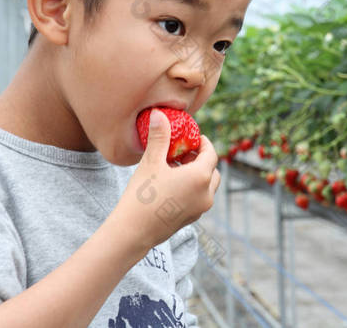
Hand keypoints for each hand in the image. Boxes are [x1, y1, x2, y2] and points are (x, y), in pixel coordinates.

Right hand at [113, 109, 219, 250]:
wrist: (133, 232)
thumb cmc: (142, 195)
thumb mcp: (151, 162)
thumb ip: (159, 137)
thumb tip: (159, 114)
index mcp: (200, 177)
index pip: (211, 154)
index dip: (203, 143)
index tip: (193, 137)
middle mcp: (206, 194)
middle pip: (212, 170)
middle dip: (201, 159)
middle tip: (184, 151)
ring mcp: (200, 209)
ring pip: (207, 186)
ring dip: (197, 174)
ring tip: (176, 167)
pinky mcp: (191, 219)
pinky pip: (199, 198)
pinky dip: (193, 187)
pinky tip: (172, 184)